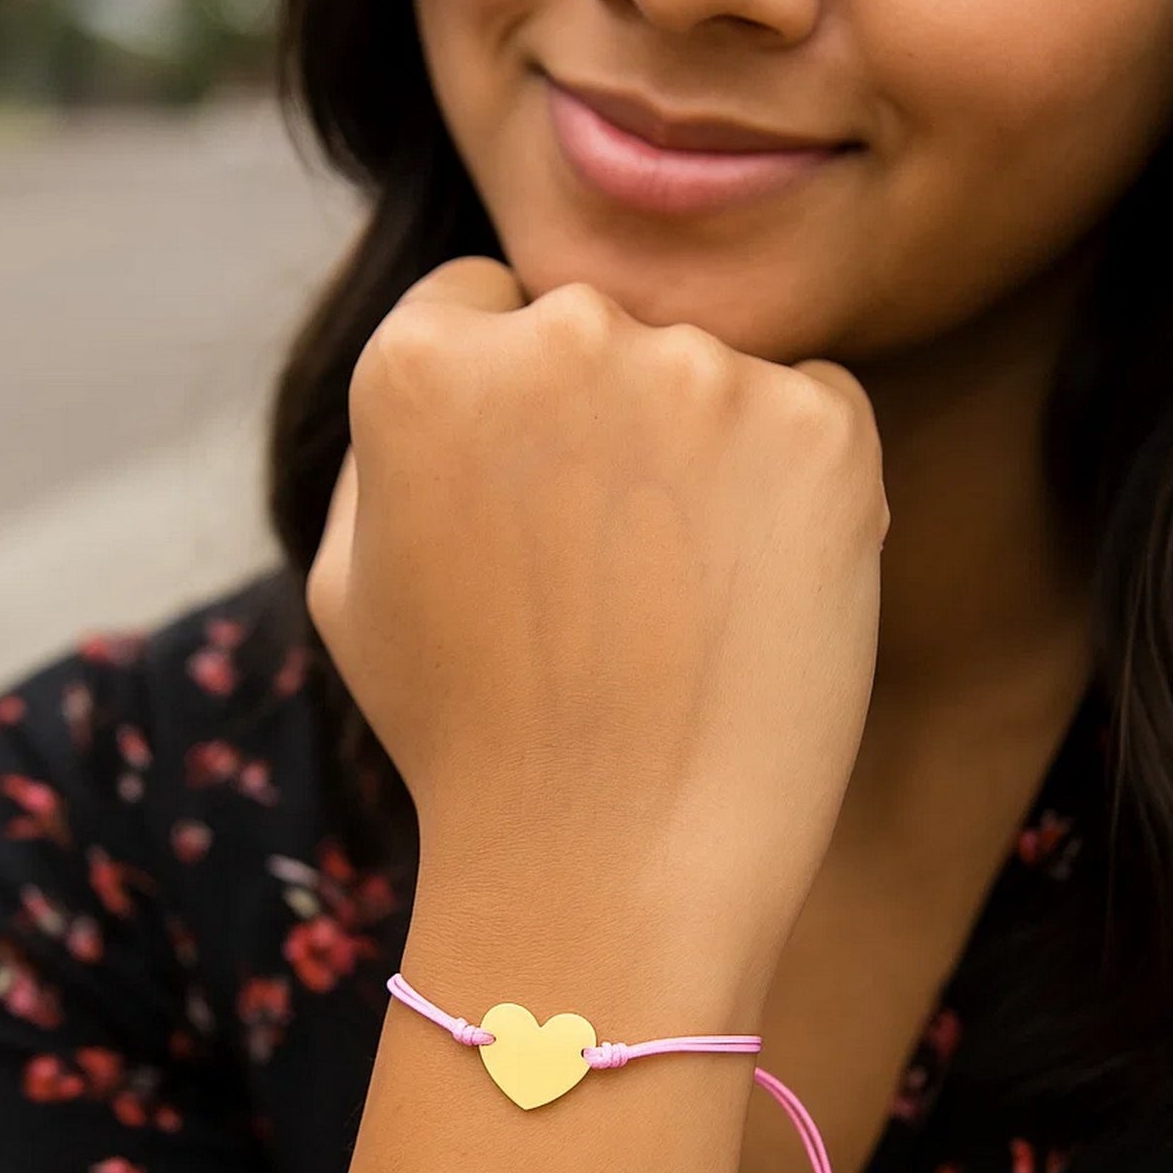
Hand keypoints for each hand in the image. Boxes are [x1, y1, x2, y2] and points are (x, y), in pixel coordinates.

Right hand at [307, 257, 887, 958]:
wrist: (607, 867)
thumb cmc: (465, 736)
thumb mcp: (351, 583)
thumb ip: (384, 442)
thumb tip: (449, 362)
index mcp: (421, 362)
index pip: (481, 305)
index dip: (503, 412)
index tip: (525, 504)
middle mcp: (563, 335)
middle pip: (597, 328)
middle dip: (599, 416)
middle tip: (603, 566)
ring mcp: (702, 377)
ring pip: (707, 373)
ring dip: (698, 451)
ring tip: (675, 598)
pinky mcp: (820, 430)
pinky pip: (810, 413)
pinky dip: (792, 484)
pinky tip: (750, 591)